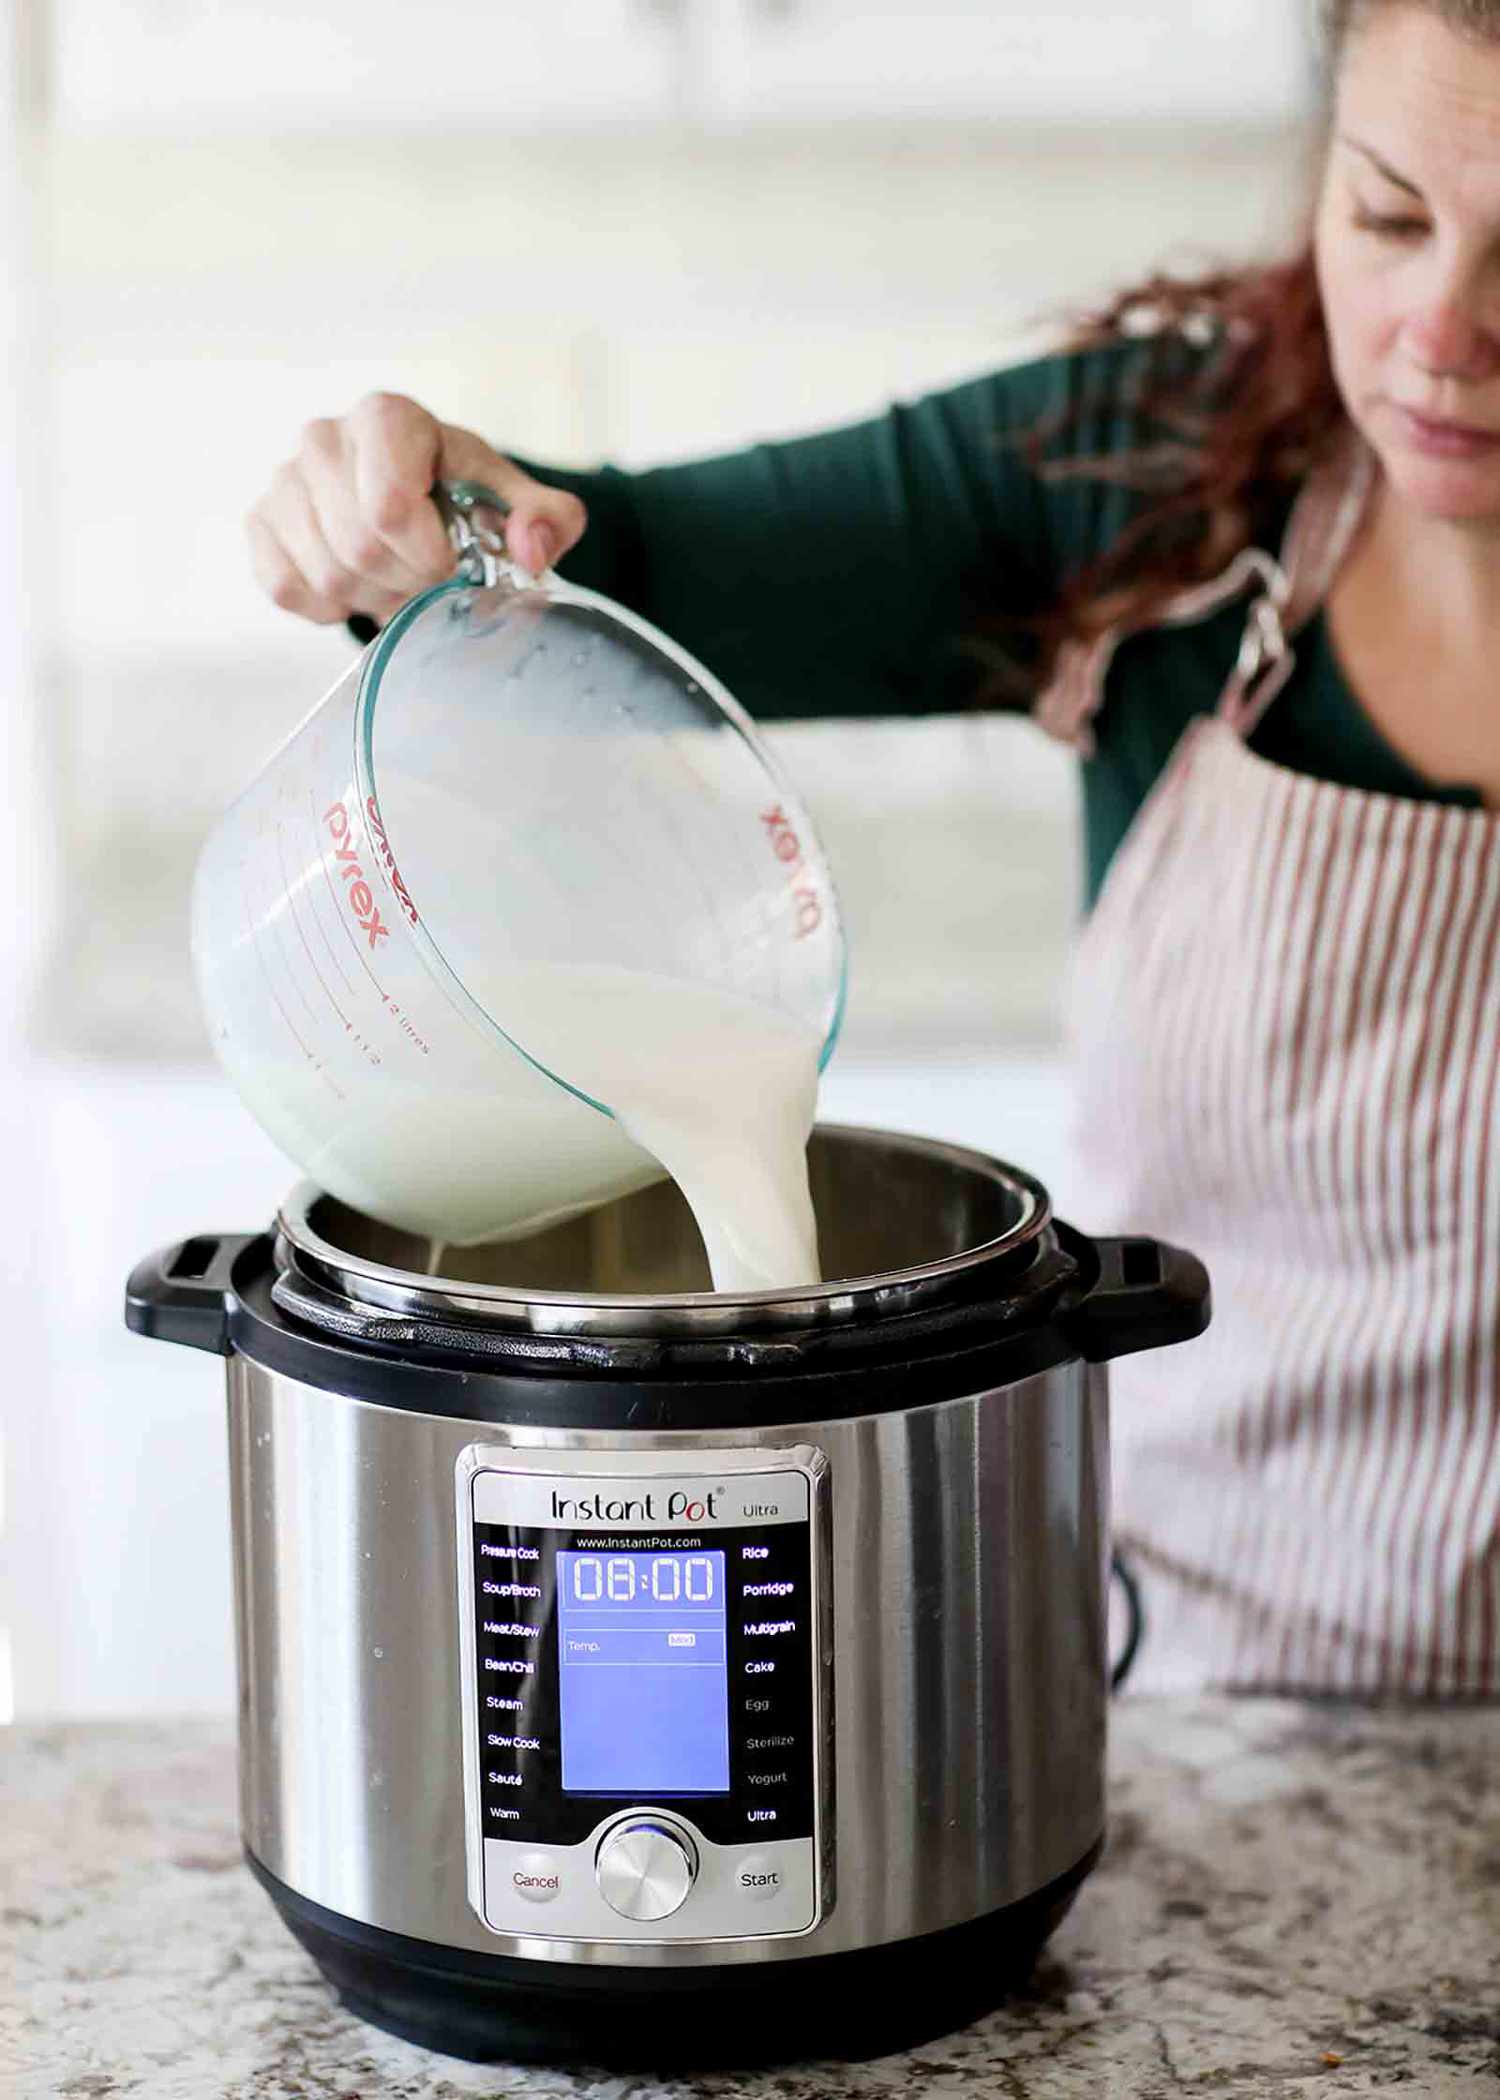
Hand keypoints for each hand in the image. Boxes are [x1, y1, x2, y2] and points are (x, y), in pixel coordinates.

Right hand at [246, 392, 588, 625]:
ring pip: (328, 574)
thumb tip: (532, 550)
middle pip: (361, 547)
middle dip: (407, 581)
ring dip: (375, 596)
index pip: (389, 506)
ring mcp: (283, 479)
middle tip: (428, 578)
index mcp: (388, 418)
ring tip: (397, 577)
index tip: (450, 561)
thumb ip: (548, 519)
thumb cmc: (462, 496)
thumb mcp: (516, 501)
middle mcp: (323, 436)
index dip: (427, 554)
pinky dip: (330, 607)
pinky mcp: (259, 522)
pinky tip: (359, 584)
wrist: (409, 496)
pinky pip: (287, 588)